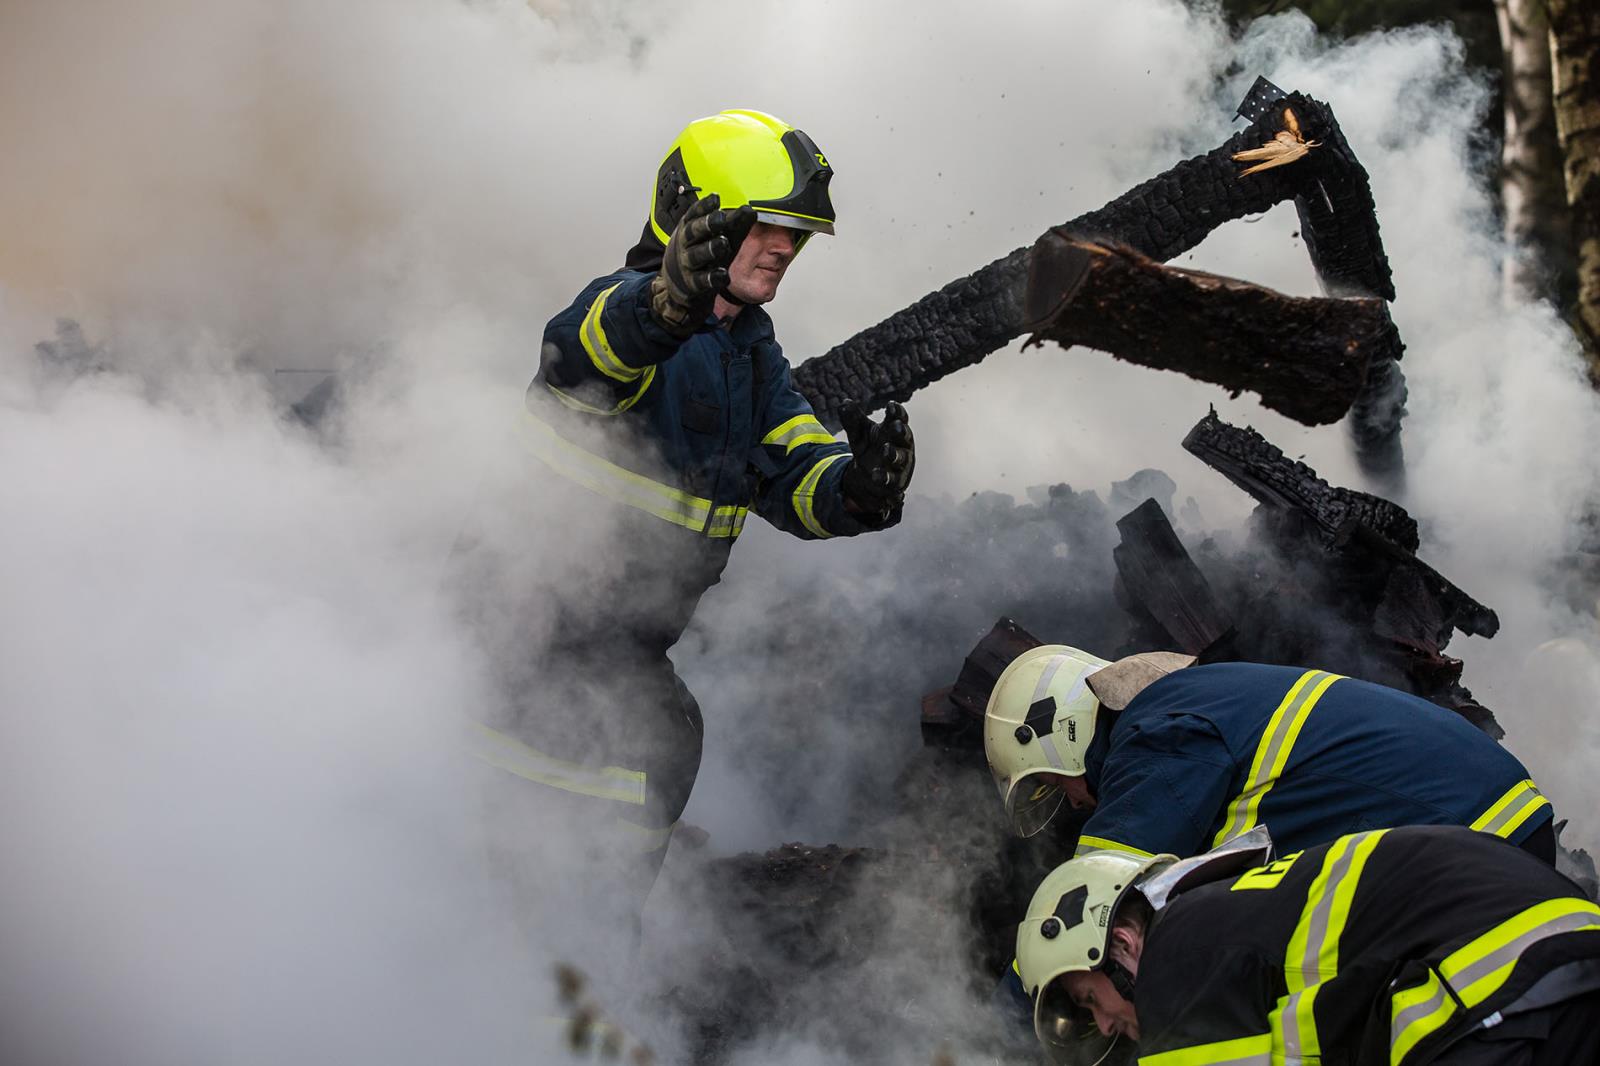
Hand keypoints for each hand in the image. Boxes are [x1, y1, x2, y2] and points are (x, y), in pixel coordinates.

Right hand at [649, 194, 756, 338]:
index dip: (704, 206)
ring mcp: (687, 265)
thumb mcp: (712, 237)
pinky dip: (712, 278)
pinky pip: (702, 281)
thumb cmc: (699, 255)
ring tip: (723, 243)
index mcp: (688, 229)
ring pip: (696, 256)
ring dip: (710, 249)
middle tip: (720, 218)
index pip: (694, 214)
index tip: (716, 198)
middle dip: (706, 224)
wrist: (679, 286)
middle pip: (693, 232)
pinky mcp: (692, 285)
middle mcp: (685, 245)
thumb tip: (749, 210)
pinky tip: (723, 275)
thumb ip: (731, 225)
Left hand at [840, 401, 914, 520]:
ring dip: (894, 455)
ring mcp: (900, 465)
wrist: (869, 477)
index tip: (891, 405)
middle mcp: (901, 446)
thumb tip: (844, 403)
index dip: (897, 412)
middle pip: (904, 437)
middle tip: (895, 426)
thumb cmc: (870, 448)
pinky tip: (878, 478)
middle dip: (900, 432)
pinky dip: (887, 479)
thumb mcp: (859, 434)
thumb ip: (852, 420)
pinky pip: (893, 482)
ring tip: (886, 450)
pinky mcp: (895, 484)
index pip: (899, 418)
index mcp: (894, 430)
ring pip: (900, 459)